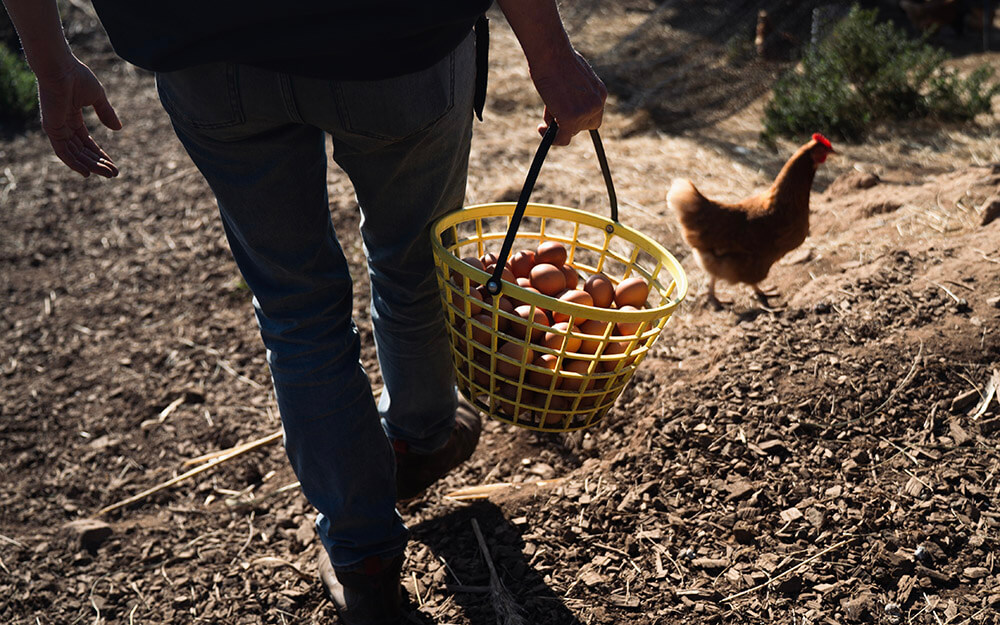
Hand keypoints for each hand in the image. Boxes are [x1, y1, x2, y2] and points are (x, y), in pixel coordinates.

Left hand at [36, 58, 121, 177]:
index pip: (86, 142)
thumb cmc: (77, 77)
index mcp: (72, 117)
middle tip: (114, 174)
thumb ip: (106, 113)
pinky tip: (87, 172)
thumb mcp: (98, 97)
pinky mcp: (52, 129)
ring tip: (108, 174)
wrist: (61, 68)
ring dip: (91, 166)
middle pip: (82, 151)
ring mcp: (56, 128)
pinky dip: (74, 163)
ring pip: (75, 154)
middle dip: (98, 163)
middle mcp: (63, 125)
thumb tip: (118, 129)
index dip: (100, 154)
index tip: (114, 165)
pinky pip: (63, 152)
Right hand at [529, 49, 606, 145]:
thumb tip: (565, 103)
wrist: (551, 53)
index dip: (580, 117)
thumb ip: (575, 92)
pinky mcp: (571, 119)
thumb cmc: (556, 58)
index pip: (594, 114)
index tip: (565, 116)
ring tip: (546, 109)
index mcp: (599, 92)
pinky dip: (551, 139)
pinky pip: (562, 139)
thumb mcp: (572, 76)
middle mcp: (597, 104)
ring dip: (556, 125)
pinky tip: (541, 129)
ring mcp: (585, 112)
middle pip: (584, 126)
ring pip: (570, 131)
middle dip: (569, 123)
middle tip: (553, 115)